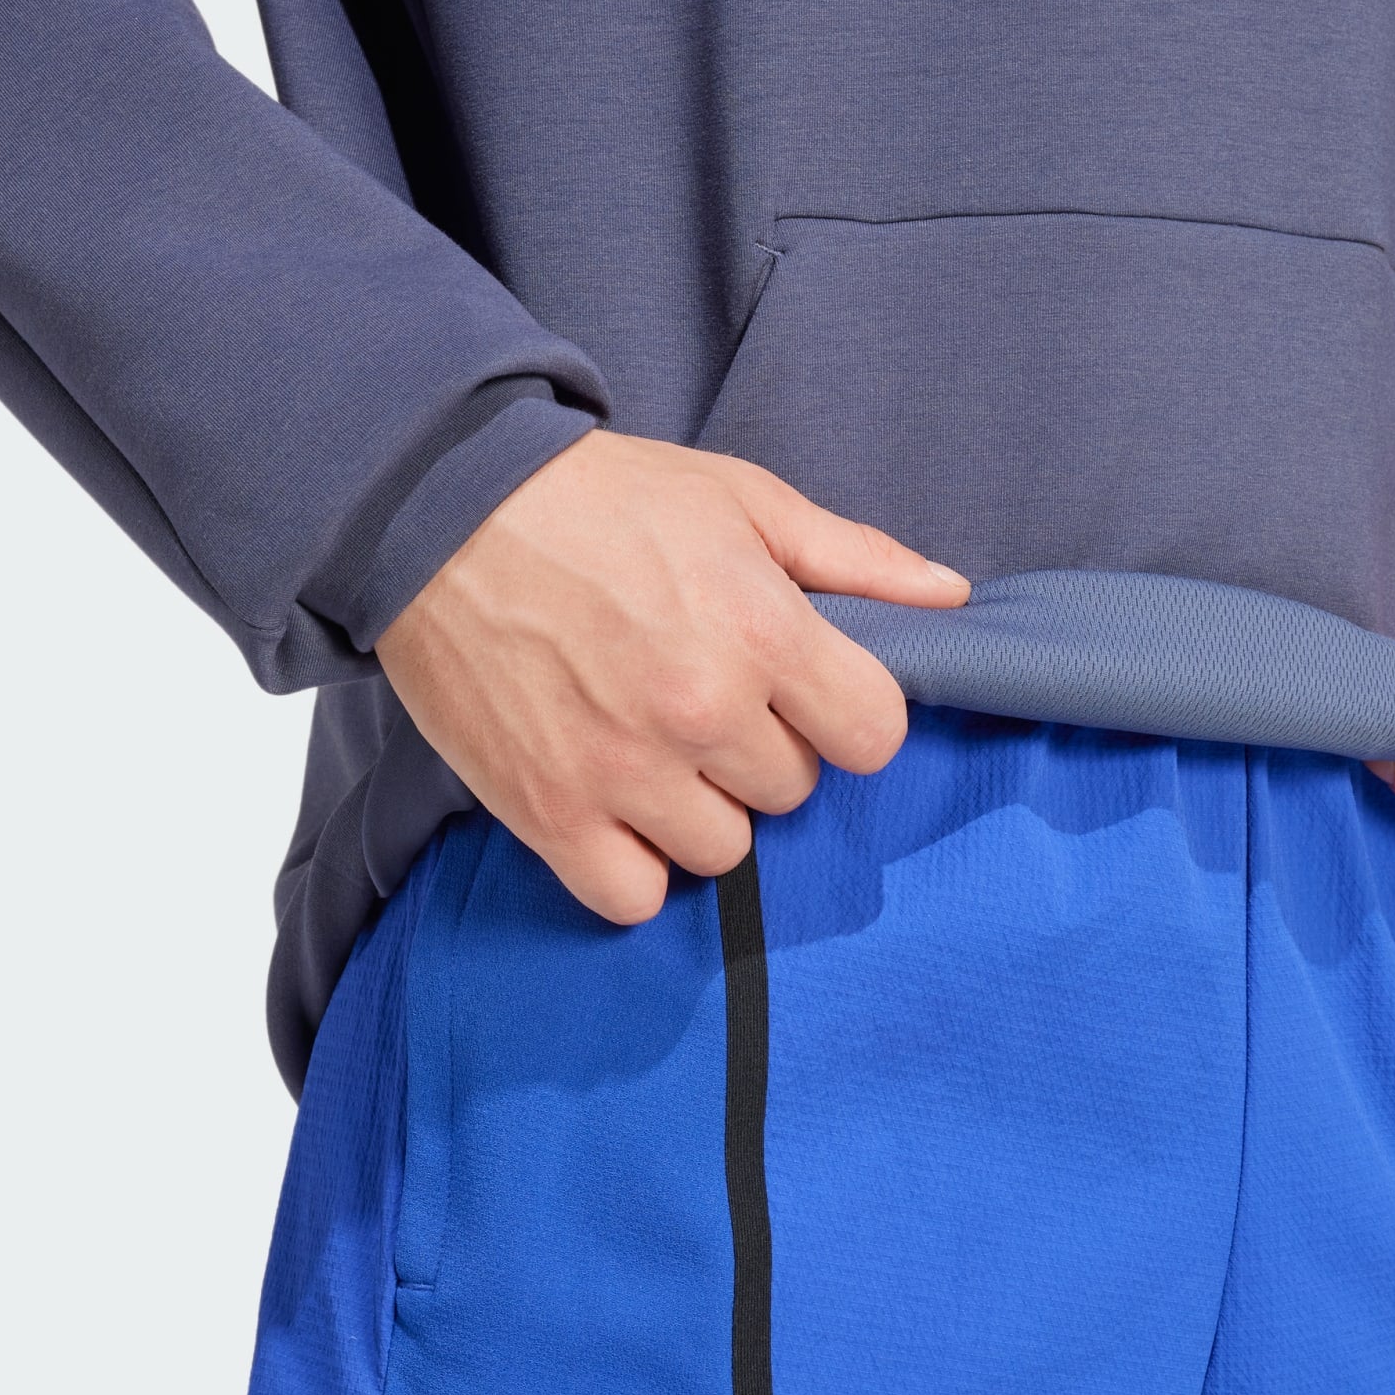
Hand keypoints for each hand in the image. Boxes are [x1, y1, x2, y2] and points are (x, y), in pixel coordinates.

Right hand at [375, 429, 968, 922]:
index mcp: (764, 632)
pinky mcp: (549, 813)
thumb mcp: (743, 500)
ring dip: (702, 808)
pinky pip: (634, 895)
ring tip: (657, 745)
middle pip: (794, 791)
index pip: (875, 736)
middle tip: (708, 696)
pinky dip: (634, 863)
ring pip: (723, 850)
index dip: (848, 714)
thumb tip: (953, 596)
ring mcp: (624, 772)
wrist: (440, 511)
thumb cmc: (601, 498)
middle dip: (766, 749)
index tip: (808, 692)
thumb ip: (855, 558)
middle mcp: (703, 713)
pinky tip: (617, 803)